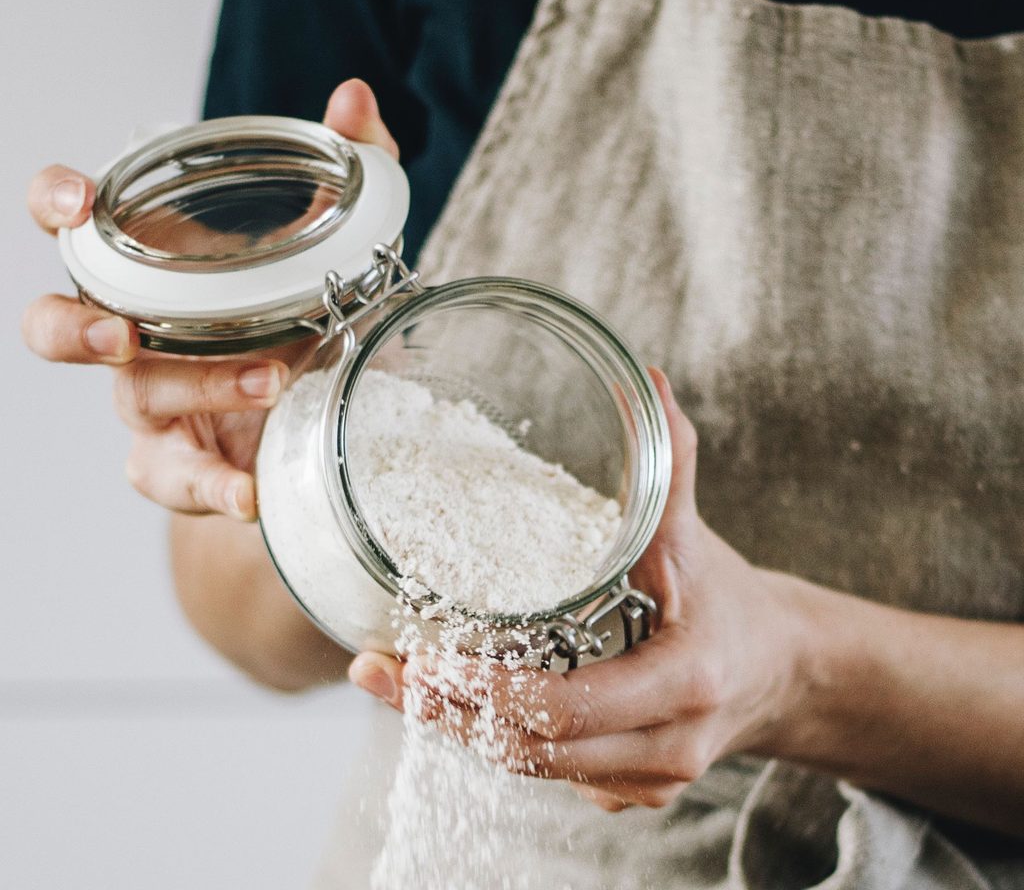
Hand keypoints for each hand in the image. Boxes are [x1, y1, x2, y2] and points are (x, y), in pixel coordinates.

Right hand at [22, 79, 399, 519]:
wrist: (312, 405)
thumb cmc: (303, 308)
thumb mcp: (334, 239)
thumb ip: (348, 165)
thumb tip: (354, 97)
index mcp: (153, 268)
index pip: (72, 226)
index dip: (55, 205)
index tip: (75, 200)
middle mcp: (134, 332)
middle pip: (61, 328)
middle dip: (79, 329)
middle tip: (128, 333)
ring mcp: (152, 400)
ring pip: (126, 400)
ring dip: (186, 390)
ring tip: (265, 384)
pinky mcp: (184, 459)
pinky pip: (175, 478)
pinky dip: (213, 485)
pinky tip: (252, 491)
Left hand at [349, 369, 813, 810]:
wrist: (779, 670)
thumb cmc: (728, 598)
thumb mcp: (698, 534)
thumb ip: (670, 460)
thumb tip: (646, 379)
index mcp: (682, 682)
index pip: (566, 706)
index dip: (486, 690)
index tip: (420, 659)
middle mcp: (664, 748)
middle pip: (532, 750)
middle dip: (447, 713)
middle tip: (377, 673)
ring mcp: (645, 781)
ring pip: (531, 770)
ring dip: (461, 728)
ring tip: (397, 683)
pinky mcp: (628, 792)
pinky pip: (549, 773)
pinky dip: (498, 738)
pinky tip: (455, 701)